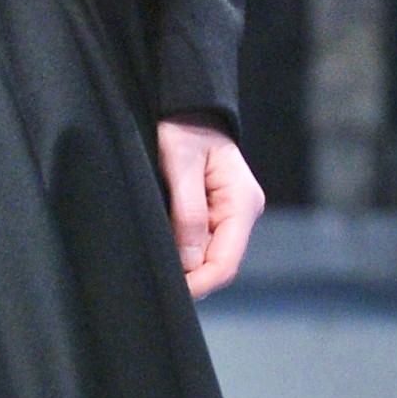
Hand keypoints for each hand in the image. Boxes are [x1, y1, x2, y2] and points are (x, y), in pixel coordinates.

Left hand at [157, 119, 262, 299]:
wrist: (187, 104)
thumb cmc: (184, 127)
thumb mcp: (181, 166)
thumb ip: (188, 213)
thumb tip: (189, 263)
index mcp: (242, 203)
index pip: (225, 263)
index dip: (199, 284)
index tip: (170, 293)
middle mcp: (242, 212)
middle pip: (219, 264)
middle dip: (191, 279)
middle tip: (154, 282)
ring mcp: (230, 213)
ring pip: (209, 257)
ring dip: (186, 267)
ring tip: (155, 266)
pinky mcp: (216, 212)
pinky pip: (202, 243)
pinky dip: (183, 252)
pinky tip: (164, 252)